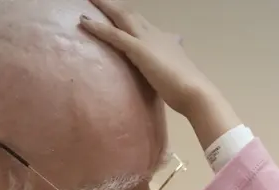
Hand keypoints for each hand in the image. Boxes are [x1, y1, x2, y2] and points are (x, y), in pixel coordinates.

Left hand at [79, 0, 213, 116]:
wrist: (195, 92)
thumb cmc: (187, 88)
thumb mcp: (178, 69)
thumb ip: (172, 59)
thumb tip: (175, 48)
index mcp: (166, 39)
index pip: (143, 23)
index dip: (129, 16)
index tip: (118, 11)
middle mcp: (156, 34)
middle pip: (131, 14)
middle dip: (114, 6)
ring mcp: (147, 40)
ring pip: (122, 17)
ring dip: (105, 7)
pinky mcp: (139, 50)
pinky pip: (114, 35)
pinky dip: (98, 27)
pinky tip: (84, 22)